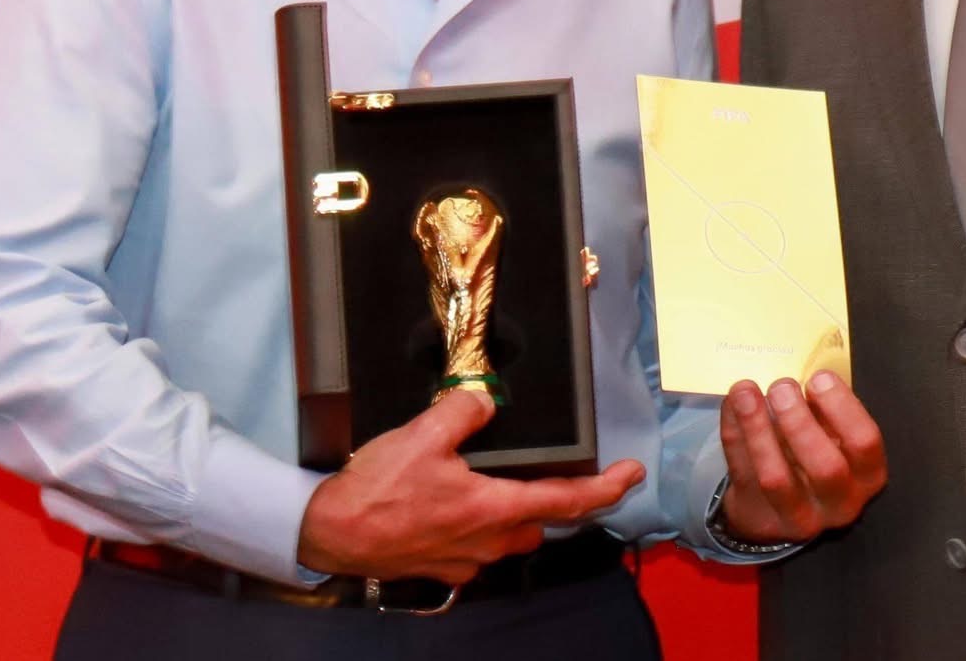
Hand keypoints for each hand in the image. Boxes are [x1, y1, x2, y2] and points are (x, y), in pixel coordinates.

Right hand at [298, 388, 644, 582]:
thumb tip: (485, 399)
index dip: (606, 488)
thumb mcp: (422, 435)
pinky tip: (458, 502)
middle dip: (554, 499)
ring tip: (500, 481)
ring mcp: (466, 560)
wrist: (333, 535)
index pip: (567, 501)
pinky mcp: (444, 567)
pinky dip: (481, 523)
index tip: (631, 475)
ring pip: (510, 536)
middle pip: (540, 521)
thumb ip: (462, 410)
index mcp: (493, 509)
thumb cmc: (376, 491)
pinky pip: (478, 545)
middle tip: (558, 471)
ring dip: (515, 512)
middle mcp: (488, 542)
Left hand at [716, 370, 885, 543]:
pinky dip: (734, 434)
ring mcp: (799, 517)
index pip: (865, 443)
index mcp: (866, 474)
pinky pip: (742, 473)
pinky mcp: (759, 516)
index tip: (818, 378)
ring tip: (745, 392)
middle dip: (800, 423)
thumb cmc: (814, 454)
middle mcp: (840, 502)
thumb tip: (803, 372)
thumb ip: (825, 411)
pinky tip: (732, 405)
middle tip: (780, 387)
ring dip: (758, 429)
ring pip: (776, 478)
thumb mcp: (833, 436)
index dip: (842, 408)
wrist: (780, 506)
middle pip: (825, 468)